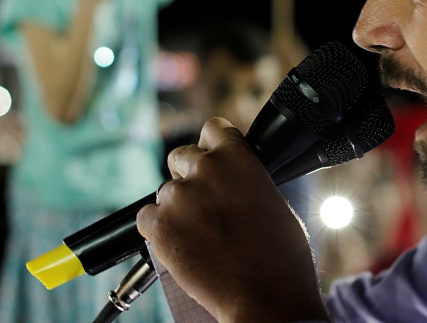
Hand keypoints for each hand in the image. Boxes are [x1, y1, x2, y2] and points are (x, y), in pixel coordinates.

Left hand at [137, 118, 327, 322]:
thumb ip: (245, 180)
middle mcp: (206, 169)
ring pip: (166, 192)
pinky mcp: (158, 225)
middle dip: (188, 177)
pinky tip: (182, 246)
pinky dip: (158, 231)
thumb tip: (232, 180)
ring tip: (200, 237)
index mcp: (238, 157)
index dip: (211, 146)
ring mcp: (179, 196)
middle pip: (180, 156)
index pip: (211, 129)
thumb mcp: (272, 200)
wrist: (265, 296)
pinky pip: (147, 218)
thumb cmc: (280, 256)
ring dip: (177, 209)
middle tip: (202, 206)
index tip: (211, 159)